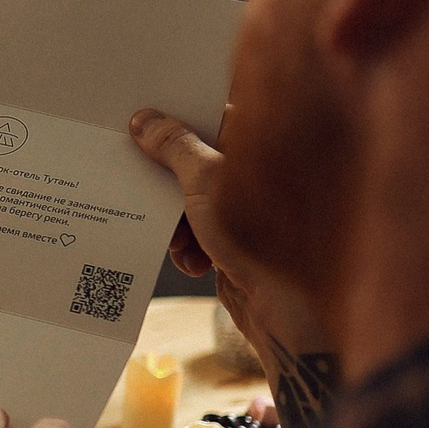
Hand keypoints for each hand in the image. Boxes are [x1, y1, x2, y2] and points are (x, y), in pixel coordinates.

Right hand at [129, 108, 327, 366]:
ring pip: (197, 199)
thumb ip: (174, 146)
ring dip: (177, 220)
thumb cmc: (260, 236)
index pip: (218, 116)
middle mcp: (267, 173)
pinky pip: (203, 230)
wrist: (285, 311)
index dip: (179, 120)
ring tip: (179, 240)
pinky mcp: (244, 239)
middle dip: (171, 179)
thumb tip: (145, 120)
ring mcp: (256, 208)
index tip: (143, 123)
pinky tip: (197, 263)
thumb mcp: (204, 181)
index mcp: (271, 144)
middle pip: (202, 160)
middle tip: (144, 182)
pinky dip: (192, 245)